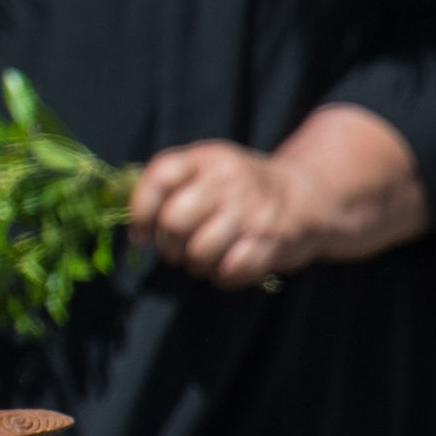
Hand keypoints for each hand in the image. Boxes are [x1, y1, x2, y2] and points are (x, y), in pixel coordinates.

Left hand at [130, 141, 309, 285]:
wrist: (305, 197)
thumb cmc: (240, 188)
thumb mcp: (207, 169)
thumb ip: (169, 184)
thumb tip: (130, 219)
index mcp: (207, 158)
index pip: (160, 177)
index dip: (140, 211)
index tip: (141, 234)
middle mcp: (230, 181)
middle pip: (174, 221)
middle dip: (167, 245)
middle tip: (176, 249)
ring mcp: (253, 212)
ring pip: (199, 251)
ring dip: (195, 264)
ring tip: (203, 258)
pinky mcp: (273, 242)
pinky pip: (230, 271)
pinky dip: (222, 277)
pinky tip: (226, 267)